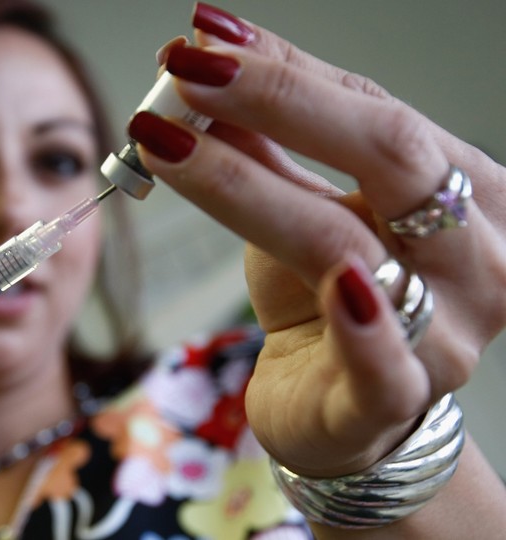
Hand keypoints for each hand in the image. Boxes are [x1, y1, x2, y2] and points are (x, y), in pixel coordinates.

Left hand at [136, 4, 505, 476]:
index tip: (203, 39)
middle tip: (185, 72)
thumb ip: (268, 143)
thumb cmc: (330, 302)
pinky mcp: (391, 404)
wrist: (343, 413)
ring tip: (166, 144)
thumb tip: (205, 57)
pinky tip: (335, 287)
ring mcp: (445, 334)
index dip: (286, 73)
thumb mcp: (305, 209)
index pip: (377, 111)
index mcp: (466, 194)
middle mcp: (475, 258)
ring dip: (247, 187)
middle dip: (280, 103)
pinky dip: (361, 330)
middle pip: (389, 158)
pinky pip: (384, 369)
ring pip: (346, 244)